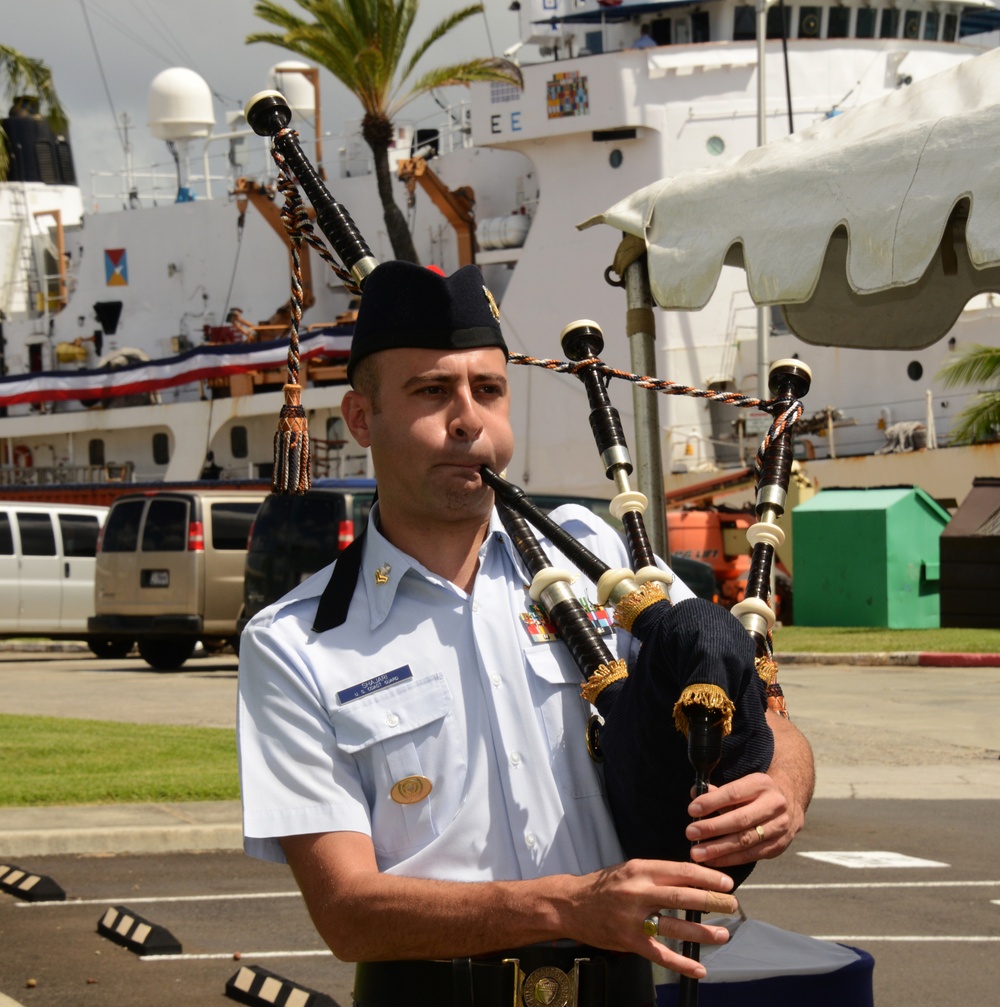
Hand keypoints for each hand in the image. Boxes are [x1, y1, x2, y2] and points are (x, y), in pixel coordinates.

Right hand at [565, 859, 738, 977]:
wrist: (570, 904)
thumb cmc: (604, 886)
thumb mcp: (630, 870)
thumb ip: (657, 874)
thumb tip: (692, 878)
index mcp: (640, 869)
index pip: (680, 871)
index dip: (706, 877)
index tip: (726, 883)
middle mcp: (638, 892)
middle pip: (682, 896)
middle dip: (712, 901)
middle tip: (732, 905)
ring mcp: (633, 918)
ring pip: (674, 926)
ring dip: (702, 932)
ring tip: (723, 934)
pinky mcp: (629, 941)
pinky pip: (660, 954)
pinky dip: (682, 963)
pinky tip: (699, 967)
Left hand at [684, 773, 793, 866]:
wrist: (789, 801)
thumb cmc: (755, 793)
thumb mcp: (741, 785)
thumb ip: (718, 791)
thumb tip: (695, 793)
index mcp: (761, 784)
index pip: (733, 794)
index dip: (712, 802)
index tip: (692, 810)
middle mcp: (774, 805)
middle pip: (740, 819)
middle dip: (713, 828)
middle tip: (690, 833)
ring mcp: (779, 827)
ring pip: (746, 840)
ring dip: (718, 848)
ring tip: (697, 852)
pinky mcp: (779, 845)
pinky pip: (751, 855)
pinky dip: (730, 859)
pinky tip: (713, 860)